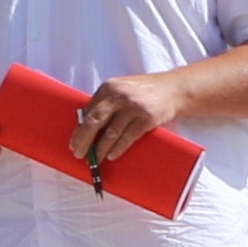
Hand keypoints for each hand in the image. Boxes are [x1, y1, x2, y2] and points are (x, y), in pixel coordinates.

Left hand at [71, 69, 185, 167]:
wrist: (174, 89)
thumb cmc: (144, 91)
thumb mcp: (122, 89)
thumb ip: (106, 102)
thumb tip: (86, 125)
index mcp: (109, 87)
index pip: (88, 111)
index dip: (79, 129)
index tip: (73, 142)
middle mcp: (119, 95)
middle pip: (95, 121)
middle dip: (84, 140)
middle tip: (78, 154)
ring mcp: (133, 107)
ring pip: (111, 133)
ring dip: (101, 149)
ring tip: (95, 159)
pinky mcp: (146, 118)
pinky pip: (128, 137)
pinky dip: (118, 148)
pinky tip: (112, 155)